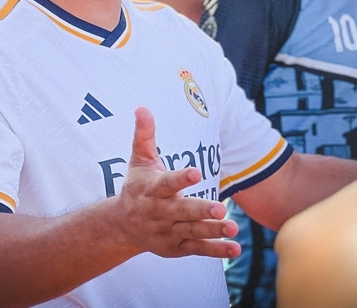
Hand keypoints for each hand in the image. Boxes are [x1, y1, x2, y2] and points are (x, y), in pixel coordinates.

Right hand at [113, 107, 239, 258]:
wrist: (121, 226)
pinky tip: (235, 248)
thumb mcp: (139, 161)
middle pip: (182, 211)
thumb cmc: (136, 187)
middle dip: (200, 210)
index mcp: (152, 189)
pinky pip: (197, 249)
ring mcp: (168, 231)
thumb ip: (144, 135)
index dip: (181, 178)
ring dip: (212, 231)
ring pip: (192, 231)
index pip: (167, 183)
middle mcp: (159, 212)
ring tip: (232, 227)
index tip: (197, 173)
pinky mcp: (176, 247)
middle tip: (221, 208)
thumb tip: (142, 107)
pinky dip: (215, 250)